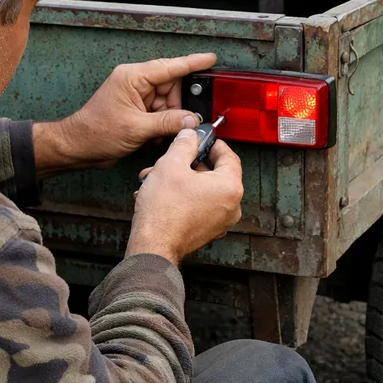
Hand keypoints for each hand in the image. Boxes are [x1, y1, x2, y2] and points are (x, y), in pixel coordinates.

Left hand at [33, 53, 216, 174]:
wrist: (78, 147)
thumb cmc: (96, 132)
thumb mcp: (136, 128)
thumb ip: (168, 122)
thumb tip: (191, 119)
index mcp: (133, 77)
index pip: (170, 67)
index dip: (193, 63)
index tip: (210, 59)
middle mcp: (135, 83)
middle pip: (172, 86)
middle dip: (178, 105)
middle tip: (185, 120)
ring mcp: (136, 96)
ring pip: (168, 103)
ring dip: (169, 119)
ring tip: (159, 133)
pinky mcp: (137, 110)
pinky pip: (160, 113)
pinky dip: (162, 125)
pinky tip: (152, 136)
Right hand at [125, 130, 243, 264]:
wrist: (152, 246)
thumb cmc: (164, 213)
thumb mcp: (171, 164)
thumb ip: (184, 144)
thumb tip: (189, 136)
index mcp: (230, 188)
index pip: (229, 156)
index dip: (213, 144)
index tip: (203, 139)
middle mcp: (230, 206)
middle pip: (213, 174)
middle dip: (188, 164)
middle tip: (173, 158)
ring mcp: (220, 221)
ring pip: (202, 190)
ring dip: (180, 180)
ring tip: (158, 178)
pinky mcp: (207, 230)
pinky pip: (198, 205)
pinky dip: (182, 196)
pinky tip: (161, 193)